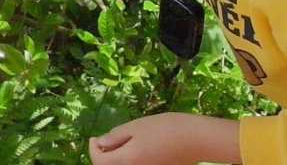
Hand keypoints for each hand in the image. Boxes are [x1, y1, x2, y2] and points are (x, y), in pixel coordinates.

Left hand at [88, 112, 240, 164]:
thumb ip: (116, 136)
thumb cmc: (165, 128)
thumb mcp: (137, 126)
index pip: (99, 161)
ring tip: (120, 143)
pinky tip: (134, 149)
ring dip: (116, 160)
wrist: (194, 139)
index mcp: (127, 160)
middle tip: (104, 141)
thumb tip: (100, 144)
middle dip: (103, 157)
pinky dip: (129, 161)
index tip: (93, 138)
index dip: (92, 150)